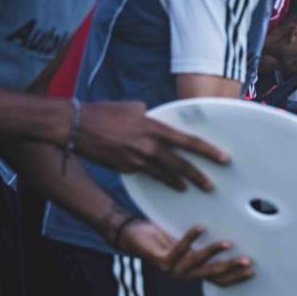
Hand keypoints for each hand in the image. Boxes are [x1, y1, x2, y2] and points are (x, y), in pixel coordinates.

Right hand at [75, 101, 228, 191]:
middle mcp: (148, 145)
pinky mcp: (125, 169)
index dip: (208, 151)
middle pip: (180, 164)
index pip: (188, 141)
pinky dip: (157, 178)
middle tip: (210, 185)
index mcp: (154, 127)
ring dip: (179, 182)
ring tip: (189, 188)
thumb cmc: (102, 113)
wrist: (74, 126)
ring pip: (164, 174)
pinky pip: (147, 175)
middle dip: (198, 177)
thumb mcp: (131, 107)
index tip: (223, 158)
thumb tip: (154, 117)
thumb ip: (148, 115)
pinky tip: (165, 182)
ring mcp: (136, 159)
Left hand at [118, 222, 251, 285]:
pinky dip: (190, 238)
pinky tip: (200, 227)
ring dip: (212, 253)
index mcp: (193, 272)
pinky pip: (178, 250)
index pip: (218, 280)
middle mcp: (183, 274)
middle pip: (211, 276)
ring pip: (196, 263)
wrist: (132, 236)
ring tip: (227, 243)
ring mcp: (171, 269)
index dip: (235, 278)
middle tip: (247, 261)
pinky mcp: (160, 260)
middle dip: (230, 269)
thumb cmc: (162, 237)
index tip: (252, 271)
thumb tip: (230, 232)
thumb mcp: (186, 242)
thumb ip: (202, 244)